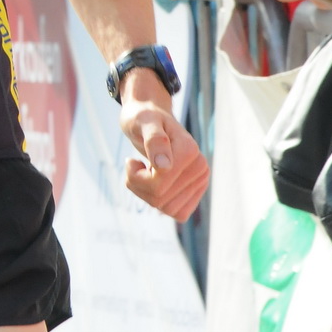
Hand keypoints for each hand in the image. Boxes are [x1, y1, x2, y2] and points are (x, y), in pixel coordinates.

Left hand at [118, 76, 209, 221]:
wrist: (151, 118)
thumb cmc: (143, 119)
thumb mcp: (143, 123)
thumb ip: (154, 141)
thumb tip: (164, 167)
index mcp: (190, 151)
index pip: (158, 185)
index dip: (136, 177)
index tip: (131, 161)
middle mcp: (200, 168)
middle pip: (160, 200)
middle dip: (139, 186)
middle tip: (135, 166)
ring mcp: (200, 181)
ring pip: (166, 209)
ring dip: (146, 194)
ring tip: (145, 172)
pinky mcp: (196, 191)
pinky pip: (176, 213)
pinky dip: (159, 202)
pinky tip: (154, 183)